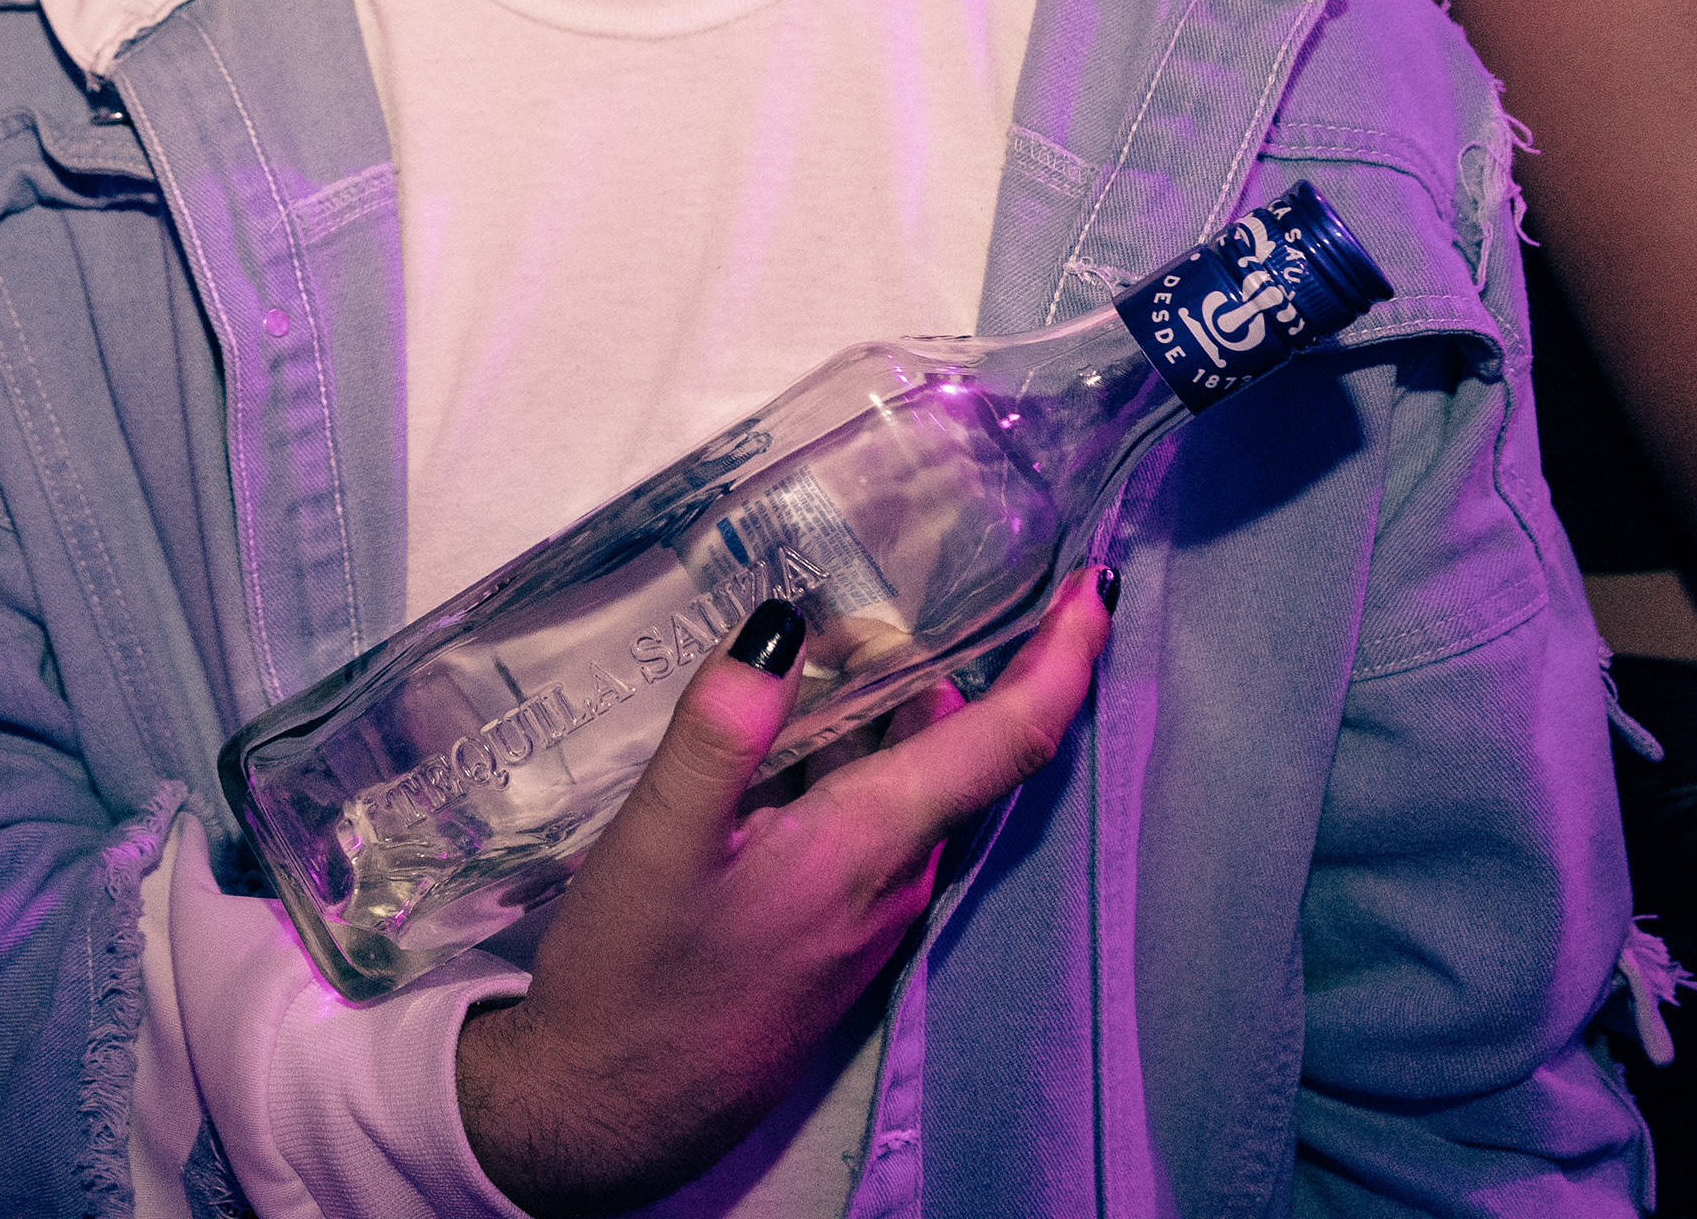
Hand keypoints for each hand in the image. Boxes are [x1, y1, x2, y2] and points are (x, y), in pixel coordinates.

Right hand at [456, 577, 1113, 1214]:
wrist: (601, 1114)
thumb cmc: (631, 981)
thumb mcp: (656, 840)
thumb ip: (721, 728)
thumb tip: (784, 621)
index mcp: (871, 846)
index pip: (1009, 739)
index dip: (1063, 655)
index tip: (1095, 582)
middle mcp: (894, 884)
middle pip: (949, 746)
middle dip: (910, 668)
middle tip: (820, 631)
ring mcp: (867, 920)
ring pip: (903, 787)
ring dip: (867, 720)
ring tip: (780, 687)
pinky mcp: (831, 942)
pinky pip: (867, 831)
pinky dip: (840, 772)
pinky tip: (764, 770)